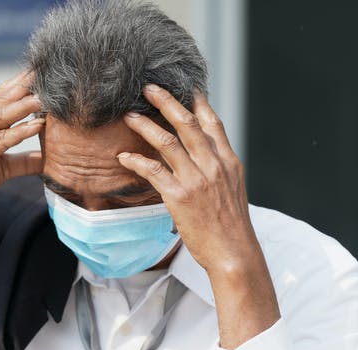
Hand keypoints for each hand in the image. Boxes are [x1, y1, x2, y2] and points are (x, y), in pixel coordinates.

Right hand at [0, 70, 44, 221]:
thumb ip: (21, 161)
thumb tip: (46, 159)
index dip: (20, 83)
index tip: (42, 71)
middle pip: (1, 100)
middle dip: (24, 85)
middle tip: (48, 71)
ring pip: (1, 117)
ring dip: (25, 105)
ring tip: (46, 97)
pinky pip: (0, 141)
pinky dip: (20, 132)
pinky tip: (38, 126)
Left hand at [118, 84, 279, 348]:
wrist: (234, 253)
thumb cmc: (231, 227)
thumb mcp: (233, 191)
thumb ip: (219, 170)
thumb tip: (204, 158)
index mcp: (228, 162)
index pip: (212, 124)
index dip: (198, 103)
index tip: (184, 88)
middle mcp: (213, 165)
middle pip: (188, 124)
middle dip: (167, 102)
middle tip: (149, 89)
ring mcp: (197, 179)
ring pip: (168, 142)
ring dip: (146, 126)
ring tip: (129, 116)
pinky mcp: (180, 196)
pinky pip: (153, 171)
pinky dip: (136, 161)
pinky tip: (123, 157)